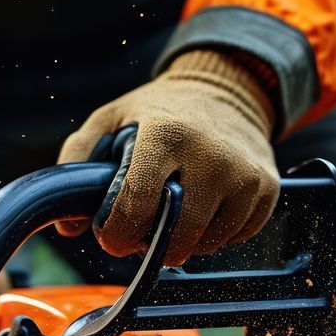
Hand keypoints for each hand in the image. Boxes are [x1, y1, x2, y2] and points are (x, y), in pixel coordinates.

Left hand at [59, 49, 279, 263]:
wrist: (228, 89)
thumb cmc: (162, 111)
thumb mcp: (111, 118)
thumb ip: (78, 160)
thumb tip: (68, 225)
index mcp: (165, 135)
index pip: (138, 206)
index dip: (118, 234)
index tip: (112, 236)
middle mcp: (210, 155)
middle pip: (177, 235)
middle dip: (152, 246)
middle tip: (143, 234)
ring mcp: (244, 174)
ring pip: (208, 243)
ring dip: (185, 242)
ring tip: (175, 216)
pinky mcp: (267, 188)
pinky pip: (236, 237)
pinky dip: (216, 235)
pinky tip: (205, 210)